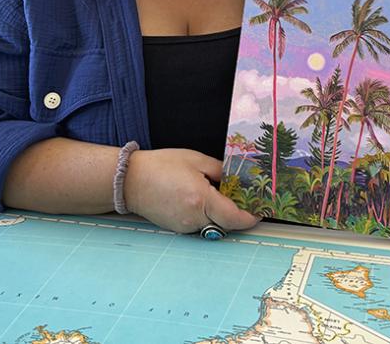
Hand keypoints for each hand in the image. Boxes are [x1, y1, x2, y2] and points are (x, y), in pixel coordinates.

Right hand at [123, 148, 258, 233]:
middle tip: (241, 198)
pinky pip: (199, 225)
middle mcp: (194, 217)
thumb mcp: (195, 160)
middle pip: (226, 223)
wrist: (130, 180)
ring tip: (210, 192)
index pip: (234, 217)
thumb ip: (220, 170)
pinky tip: (196, 198)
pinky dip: (204, 215)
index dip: (250, 217)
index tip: (259, 212)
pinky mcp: (177, 228)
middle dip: (235, 213)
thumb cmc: (160, 166)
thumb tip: (237, 179)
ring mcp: (184, 226)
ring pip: (213, 225)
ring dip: (218, 213)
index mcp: (201, 199)